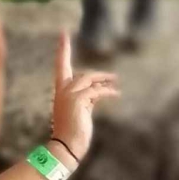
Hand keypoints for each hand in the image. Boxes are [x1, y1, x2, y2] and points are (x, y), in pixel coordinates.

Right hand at [49, 31, 118, 162]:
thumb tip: (98, 92)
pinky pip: (97, 91)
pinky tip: (116, 93)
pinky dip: (107, 91)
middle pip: (82, 73)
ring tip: (118, 84)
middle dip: (99, 74)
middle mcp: (63, 89)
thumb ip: (86, 99)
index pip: (61, 65)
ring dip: (106, 81)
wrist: (65, 146)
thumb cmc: (71, 131)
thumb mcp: (79, 111)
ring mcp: (70, 94)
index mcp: (60, 91)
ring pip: (90, 79)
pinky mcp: (79, 99)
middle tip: (114, 77)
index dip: (63, 49)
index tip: (63, 33)